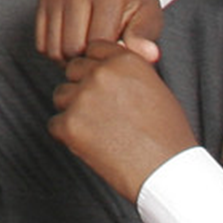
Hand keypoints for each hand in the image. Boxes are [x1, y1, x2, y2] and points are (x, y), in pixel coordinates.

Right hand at [35, 0, 163, 63]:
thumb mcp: (150, 15)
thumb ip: (145, 37)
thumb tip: (148, 55)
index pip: (97, 43)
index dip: (106, 58)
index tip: (115, 55)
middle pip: (72, 47)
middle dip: (86, 60)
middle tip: (101, 56)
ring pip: (53, 48)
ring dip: (69, 58)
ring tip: (88, 52)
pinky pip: (42, 42)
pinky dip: (56, 50)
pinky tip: (74, 44)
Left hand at [50, 39, 197, 201]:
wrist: (166, 173)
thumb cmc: (166, 135)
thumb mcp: (155, 88)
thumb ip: (126, 70)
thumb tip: (104, 60)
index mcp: (124, 60)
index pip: (93, 48)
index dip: (97, 68)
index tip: (106, 87)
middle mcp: (101, 73)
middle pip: (73, 70)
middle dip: (83, 88)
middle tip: (103, 114)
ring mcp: (83, 98)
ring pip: (61, 95)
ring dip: (74, 111)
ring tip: (100, 131)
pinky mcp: (70, 125)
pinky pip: (55, 124)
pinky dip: (68, 136)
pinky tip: (93, 145)